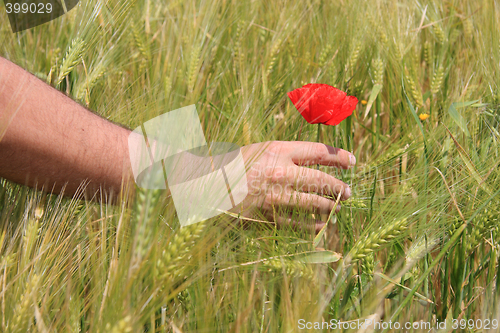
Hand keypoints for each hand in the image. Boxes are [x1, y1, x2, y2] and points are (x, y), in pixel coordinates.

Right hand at [232, 141, 354, 232]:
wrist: (207, 185)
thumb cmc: (235, 164)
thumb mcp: (261, 150)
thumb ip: (286, 154)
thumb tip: (315, 160)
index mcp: (279, 151)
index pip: (319, 151)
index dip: (340, 157)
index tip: (351, 161)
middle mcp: (280, 172)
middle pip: (321, 180)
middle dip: (339, 187)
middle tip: (348, 192)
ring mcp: (275, 196)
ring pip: (313, 203)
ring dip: (330, 207)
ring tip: (337, 208)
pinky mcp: (268, 215)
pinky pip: (297, 223)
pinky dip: (312, 225)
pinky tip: (320, 226)